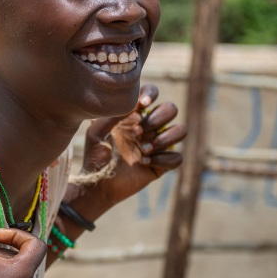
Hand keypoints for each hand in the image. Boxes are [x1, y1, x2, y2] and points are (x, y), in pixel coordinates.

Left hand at [80, 83, 187, 207]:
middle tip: (137, 132)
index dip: (152, 94)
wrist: (98, 183)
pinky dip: (163, 160)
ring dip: (164, 138)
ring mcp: (158, 145)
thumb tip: (132, 104)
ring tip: (143, 149)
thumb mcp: (97, 132)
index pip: (151, 94)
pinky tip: (144, 163)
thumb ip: (112, 115)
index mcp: (133, 115)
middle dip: (157, 118)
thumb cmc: (95, 155)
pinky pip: (177, 157)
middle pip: (171, 109)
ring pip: (181, 130)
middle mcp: (149, 127)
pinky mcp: (163, 164)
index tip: (143, 104)